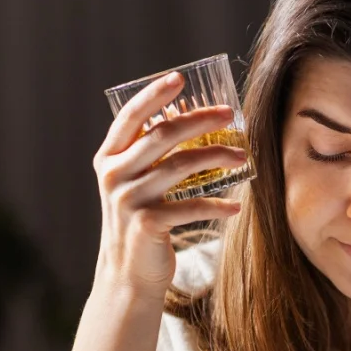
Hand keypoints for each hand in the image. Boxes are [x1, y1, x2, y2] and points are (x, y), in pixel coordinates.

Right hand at [92, 72, 246, 298]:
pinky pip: (191, 206)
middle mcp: (115, 175)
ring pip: (181, 165)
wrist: (127, 273)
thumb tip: (192, 118)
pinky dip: (217, 205)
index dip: (154, 94)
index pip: (131, 117)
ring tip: (241, 156)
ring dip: (217, 157)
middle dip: (199, 119)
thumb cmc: (139, 219)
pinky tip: (235, 206)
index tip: (180, 78)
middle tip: (229, 114)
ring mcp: (129, 200)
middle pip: (162, 135)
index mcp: (109, 157)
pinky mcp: (148, 224)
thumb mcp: (134, 183)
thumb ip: (149, 154)